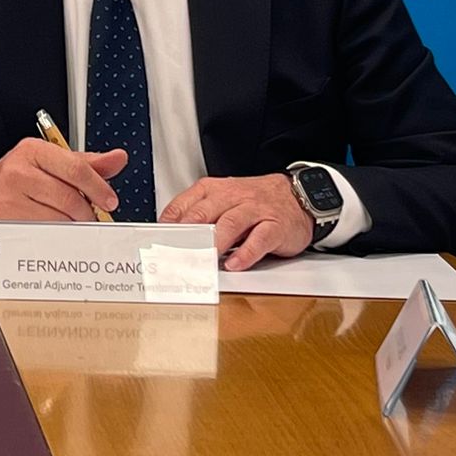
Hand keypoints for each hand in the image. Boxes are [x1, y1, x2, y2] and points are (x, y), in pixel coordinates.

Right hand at [0, 138, 127, 239]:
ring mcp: (9, 200)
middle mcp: (18, 172)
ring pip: (60, 221)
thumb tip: (118, 158)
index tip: (110, 200)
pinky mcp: (6, 224)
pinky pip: (45, 236)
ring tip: (72, 225)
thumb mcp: (48, 161)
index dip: (98, 187)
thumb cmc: (16, 178)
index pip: (75, 168)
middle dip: (87, 213)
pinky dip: (59, 239)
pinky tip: (57, 233)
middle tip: (91, 218)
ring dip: (74, 228)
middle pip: (70, 199)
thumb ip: (85, 162)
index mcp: (33, 151)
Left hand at [160, 174, 314, 270]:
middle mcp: (233, 197)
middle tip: (174, 253)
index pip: (184, 205)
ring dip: (214, 242)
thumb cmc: (255, 201)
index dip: (169, 225)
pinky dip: (245, 253)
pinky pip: (259, 238)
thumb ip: (199, 215)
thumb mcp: (223, 200)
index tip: (157, 243)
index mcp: (214, 190)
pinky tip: (234, 265)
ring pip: (230, 222)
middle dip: (187, 234)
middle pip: (205, 212)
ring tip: (202, 259)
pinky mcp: (275, 226)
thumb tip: (170, 236)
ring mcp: (255, 210)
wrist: (298, 195)